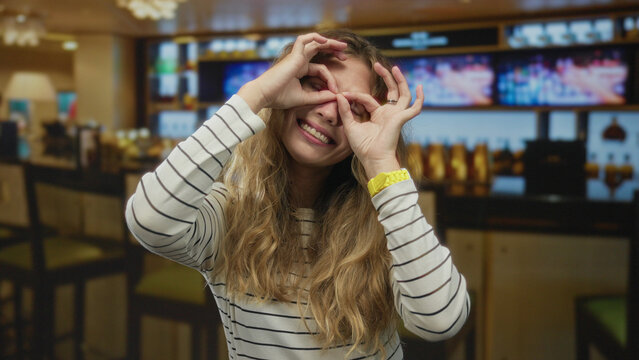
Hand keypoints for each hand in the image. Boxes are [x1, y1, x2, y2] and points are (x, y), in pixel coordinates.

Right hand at [237, 33, 347, 112]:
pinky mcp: (293, 55)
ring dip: (329, 42)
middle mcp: (298, 61)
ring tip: (342, 46)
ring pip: (314, 43)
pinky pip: (304, 40)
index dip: (330, 79)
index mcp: (300, 70)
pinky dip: (314, 37)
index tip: (335, 91)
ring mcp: (296, 57)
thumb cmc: (279, 98)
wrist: (264, 96)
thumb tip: (335, 96)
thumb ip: (319, 97)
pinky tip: (325, 42)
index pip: (320, 69)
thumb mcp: (304, 98)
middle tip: (346, 54)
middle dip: (333, 50)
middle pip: (318, 50)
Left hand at [337, 63, 423, 178]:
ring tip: (395, 68)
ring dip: (400, 80)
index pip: (368, 99)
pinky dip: (420, 98)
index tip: (342, 94)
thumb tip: (339, 95)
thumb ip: (345, 110)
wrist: (372, 159)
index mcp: (378, 116)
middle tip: (376, 65)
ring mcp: (396, 116)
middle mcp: (389, 114)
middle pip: (391, 91)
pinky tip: (420, 87)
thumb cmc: (362, 147)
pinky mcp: (401, 119)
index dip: (355, 96)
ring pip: (403, 94)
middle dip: (385, 77)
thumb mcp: (350, 125)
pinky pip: (415, 108)